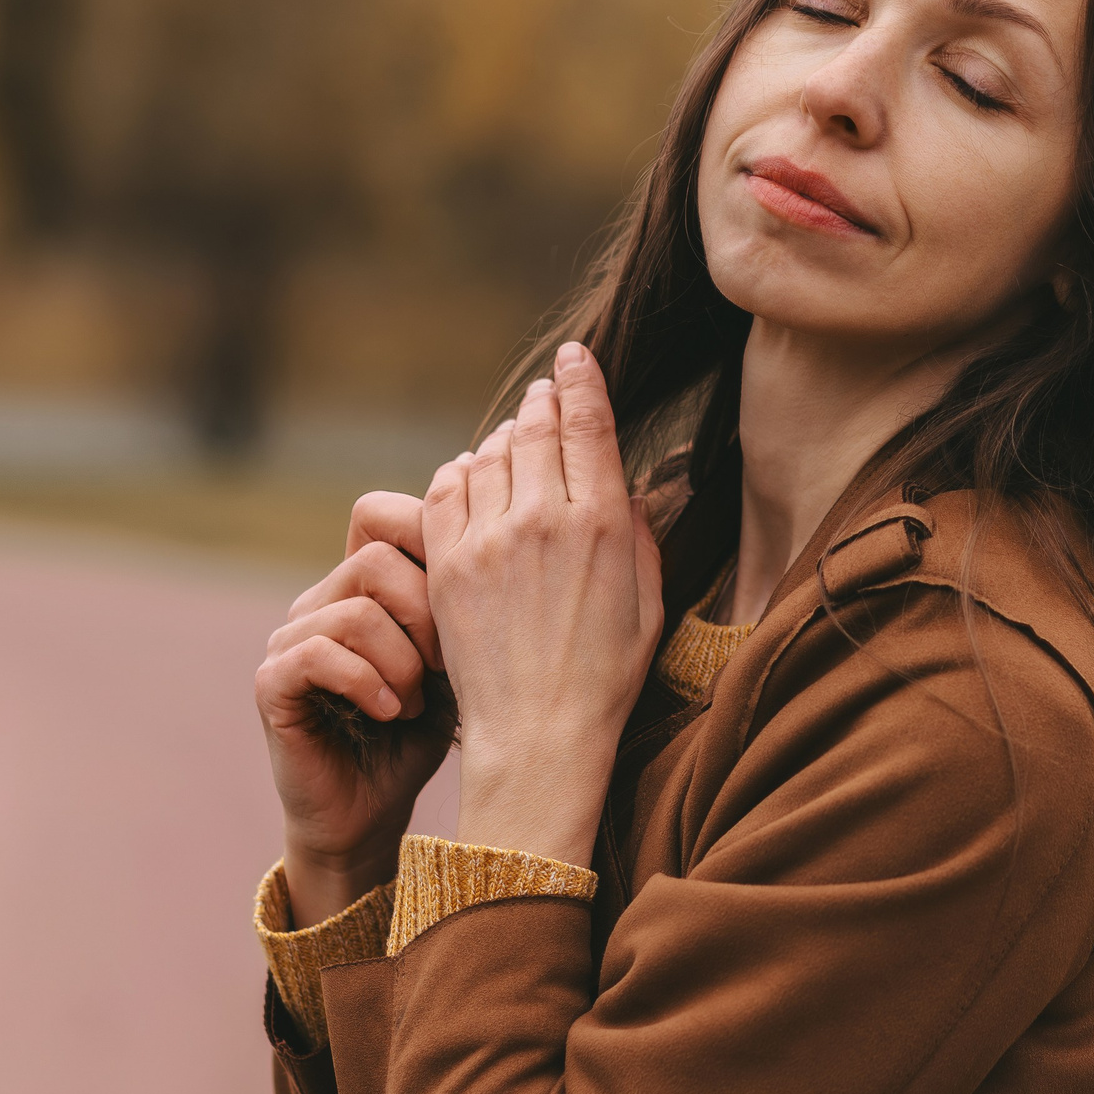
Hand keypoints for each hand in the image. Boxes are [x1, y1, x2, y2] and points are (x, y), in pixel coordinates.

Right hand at [257, 491, 454, 924]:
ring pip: (356, 608)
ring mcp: (289, 638)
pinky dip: (368, 683)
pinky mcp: (272, 682)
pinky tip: (391, 713)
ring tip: (416, 701)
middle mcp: (319, 599)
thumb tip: (508, 538)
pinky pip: (319, 654)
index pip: (380, 514)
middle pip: (376, 557)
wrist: (373, 813)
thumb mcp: (456, 659)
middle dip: (427, 613)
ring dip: (402, 660)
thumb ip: (463, 601)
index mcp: (359, 583)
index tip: (469, 602)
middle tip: (447, 665)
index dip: (429, 544)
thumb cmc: (419, 734)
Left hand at [423, 343, 663, 866]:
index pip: (587, 421)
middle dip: (542, 403)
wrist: (538, 736)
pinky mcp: (447, 564)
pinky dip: (460, 473)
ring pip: (488, 452)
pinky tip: (471, 477)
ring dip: (502, 437)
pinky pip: (445, 489)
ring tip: (512, 439)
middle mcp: (542, 519)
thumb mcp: (648, 602)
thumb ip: (638, 534)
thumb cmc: (605, 677)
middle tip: (544, 394)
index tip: (574, 358)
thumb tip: (622, 486)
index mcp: (601, 524)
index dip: (580, 379)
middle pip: (535, 428)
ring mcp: (487, 539)